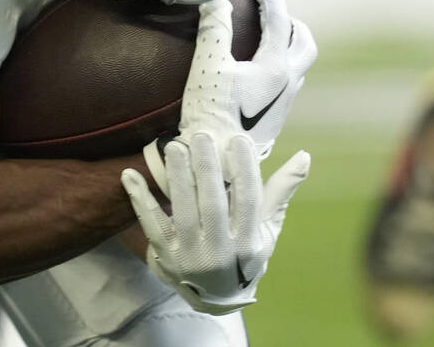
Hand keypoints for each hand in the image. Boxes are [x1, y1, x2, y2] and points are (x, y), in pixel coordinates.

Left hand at [122, 132, 309, 314]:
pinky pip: (151, 223)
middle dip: (207, 169)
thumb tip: (304, 156)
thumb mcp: (266, 229)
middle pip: (214, 205)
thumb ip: (280, 192)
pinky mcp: (165, 255)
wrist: (215, 298)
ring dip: (177, 177)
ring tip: (173, 146)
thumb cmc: (244, 254)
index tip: (238, 140)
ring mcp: (191, 255)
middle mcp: (222, 251)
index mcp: (249, 242)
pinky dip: (140, 198)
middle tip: (200, 136)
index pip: (249, 202)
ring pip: (184, 212)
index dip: (245, 171)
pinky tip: (129, 174)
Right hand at [144, 0, 313, 195]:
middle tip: (271, 11)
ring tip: (264, 37)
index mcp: (277, 67)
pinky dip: (279, 64)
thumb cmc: (211, 112)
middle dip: (291, 22)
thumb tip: (215, 0)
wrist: (218, 160)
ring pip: (299, 64)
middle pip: (305, 43)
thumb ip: (214, 29)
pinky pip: (288, 80)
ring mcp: (285, 101)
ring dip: (287, 44)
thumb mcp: (207, 65)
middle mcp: (289, 83)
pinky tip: (257, 70)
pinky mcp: (275, 116)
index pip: (278, 19)